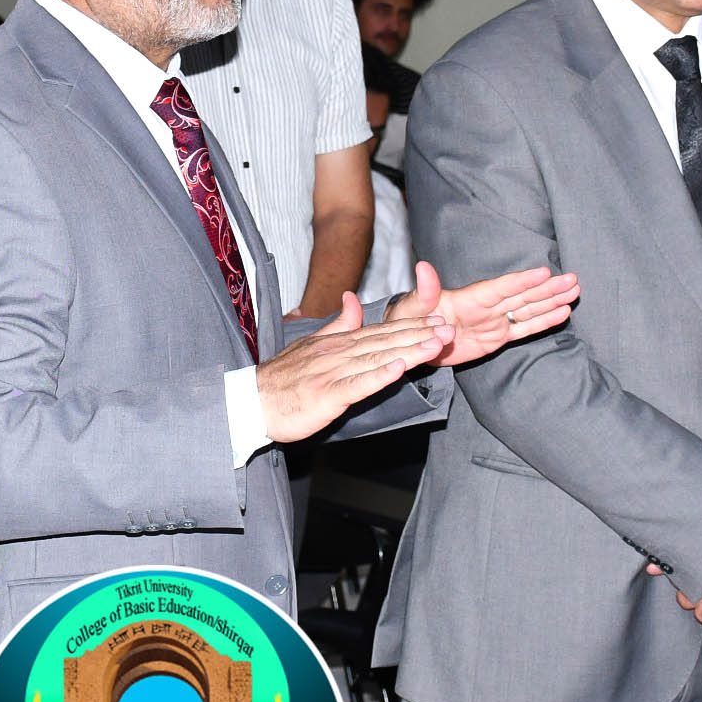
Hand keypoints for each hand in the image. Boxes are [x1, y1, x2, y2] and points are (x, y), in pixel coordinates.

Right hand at [256, 292, 452, 442]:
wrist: (252, 401)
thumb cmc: (283, 378)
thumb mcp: (312, 343)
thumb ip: (337, 323)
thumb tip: (352, 300)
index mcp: (337, 342)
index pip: (381, 331)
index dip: (412, 326)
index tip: (438, 320)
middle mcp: (338, 353)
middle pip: (385, 341)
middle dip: (419, 334)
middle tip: (449, 328)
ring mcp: (333, 372)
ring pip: (378, 359)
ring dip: (408, 351)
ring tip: (435, 344)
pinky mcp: (327, 394)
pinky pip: (357, 384)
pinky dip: (379, 375)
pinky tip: (399, 368)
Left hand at [384, 261, 579, 368]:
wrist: (412, 340)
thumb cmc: (409, 319)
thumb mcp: (413, 307)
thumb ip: (425, 290)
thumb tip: (423, 267)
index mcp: (470, 297)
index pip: (501, 287)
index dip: (523, 281)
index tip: (545, 272)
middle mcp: (487, 306)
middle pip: (523, 295)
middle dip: (548, 288)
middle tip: (573, 279)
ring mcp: (494, 321)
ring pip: (528, 309)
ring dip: (552, 301)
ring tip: (574, 291)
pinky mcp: (496, 338)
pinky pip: (523, 329)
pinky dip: (542, 322)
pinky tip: (562, 313)